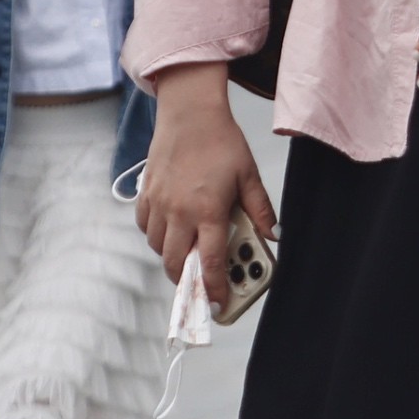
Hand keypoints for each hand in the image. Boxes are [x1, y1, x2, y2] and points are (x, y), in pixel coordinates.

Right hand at [136, 65, 274, 281]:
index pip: (210, 263)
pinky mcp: (146, 193)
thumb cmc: (221, 141)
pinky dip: (155, 236)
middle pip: (175, 264)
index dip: (213, 289)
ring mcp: (159, 203)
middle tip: (200, 282)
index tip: (216, 305)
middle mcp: (180, 212)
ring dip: (171, 257)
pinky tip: (169, 230)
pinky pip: (145, 227)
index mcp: (208, 211)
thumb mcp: (249, 175)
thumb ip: (261, 210)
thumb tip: (274, 235)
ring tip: (187, 253)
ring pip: (157, 248)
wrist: (190, 113)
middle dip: (187, 281)